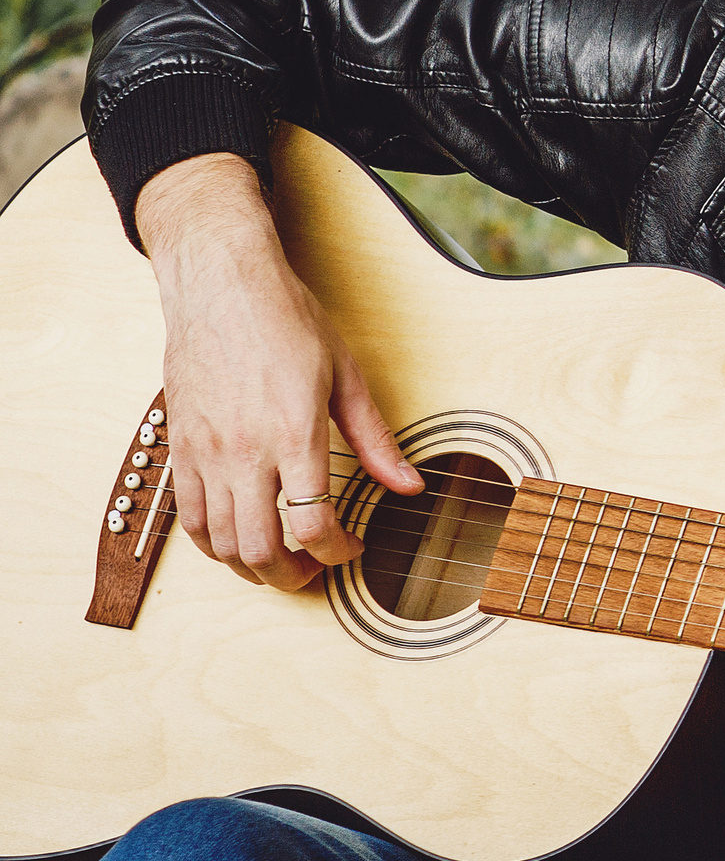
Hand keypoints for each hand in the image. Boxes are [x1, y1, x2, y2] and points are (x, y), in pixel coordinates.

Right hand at [137, 153, 423, 590]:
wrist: (220, 284)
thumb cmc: (286, 320)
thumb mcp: (346, 375)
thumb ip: (375, 440)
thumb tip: (409, 485)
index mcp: (293, 433)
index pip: (313, 525)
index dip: (338, 553)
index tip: (351, 549)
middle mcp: (244, 451)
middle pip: (260, 548)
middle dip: (293, 576)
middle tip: (316, 571)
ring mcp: (205, 452)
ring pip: (219, 543)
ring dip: (252, 567)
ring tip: (281, 561)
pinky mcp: (179, 446)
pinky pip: (187, 517)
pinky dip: (213, 543)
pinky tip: (238, 538)